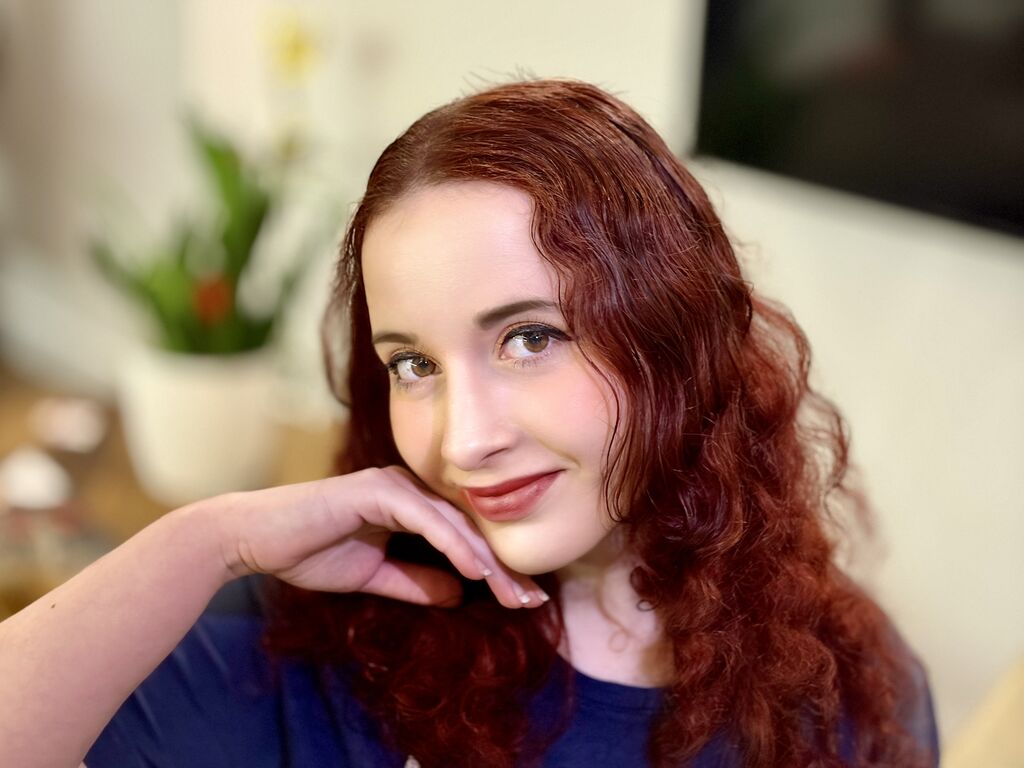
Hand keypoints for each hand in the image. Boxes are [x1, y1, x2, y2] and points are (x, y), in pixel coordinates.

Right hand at [214, 466, 547, 609]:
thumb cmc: (307, 551)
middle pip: (469, 528)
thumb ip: (415, 582)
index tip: (524, 600)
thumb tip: (460, 594)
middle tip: (533, 601)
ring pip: (455, 524)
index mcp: (410, 506)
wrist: (254, 539)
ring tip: (515, 593)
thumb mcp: (372, 576)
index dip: (495, 568)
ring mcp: (394, 486)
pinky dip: (454, 545)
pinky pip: (427, 520)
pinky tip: (477, 570)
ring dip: (487, 560)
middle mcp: (409, 489)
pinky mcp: (379, 490)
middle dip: (503, 567)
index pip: (463, 537)